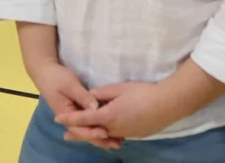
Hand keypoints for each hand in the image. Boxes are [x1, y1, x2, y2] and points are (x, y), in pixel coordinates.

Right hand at [30, 61, 121, 149]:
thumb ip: (82, 97)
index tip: (105, 133)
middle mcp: (70, 119)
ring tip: (118, 141)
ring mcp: (75, 115)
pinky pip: (90, 122)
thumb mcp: (70, 85)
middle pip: (86, 132)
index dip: (92, 132)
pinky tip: (112, 130)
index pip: (79, 128)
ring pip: (88, 129)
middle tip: (117, 143)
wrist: (46, 72)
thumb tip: (95, 108)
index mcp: (65, 114)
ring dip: (102, 136)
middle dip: (101, 139)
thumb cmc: (57, 78)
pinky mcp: (79, 111)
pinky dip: (100, 126)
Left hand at [54, 82, 173, 141]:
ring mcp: (125, 134)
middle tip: (66, 135)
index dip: (70, 118)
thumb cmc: (143, 93)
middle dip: (78, 133)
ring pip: (105, 135)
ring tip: (85, 133)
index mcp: (108, 116)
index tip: (57, 118)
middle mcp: (114, 129)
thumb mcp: (120, 89)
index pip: (83, 119)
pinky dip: (108, 133)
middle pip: (92, 132)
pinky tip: (107, 131)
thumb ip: (102, 94)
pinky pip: (116, 135)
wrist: (167, 105)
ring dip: (94, 134)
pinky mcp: (134, 135)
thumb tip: (91, 98)